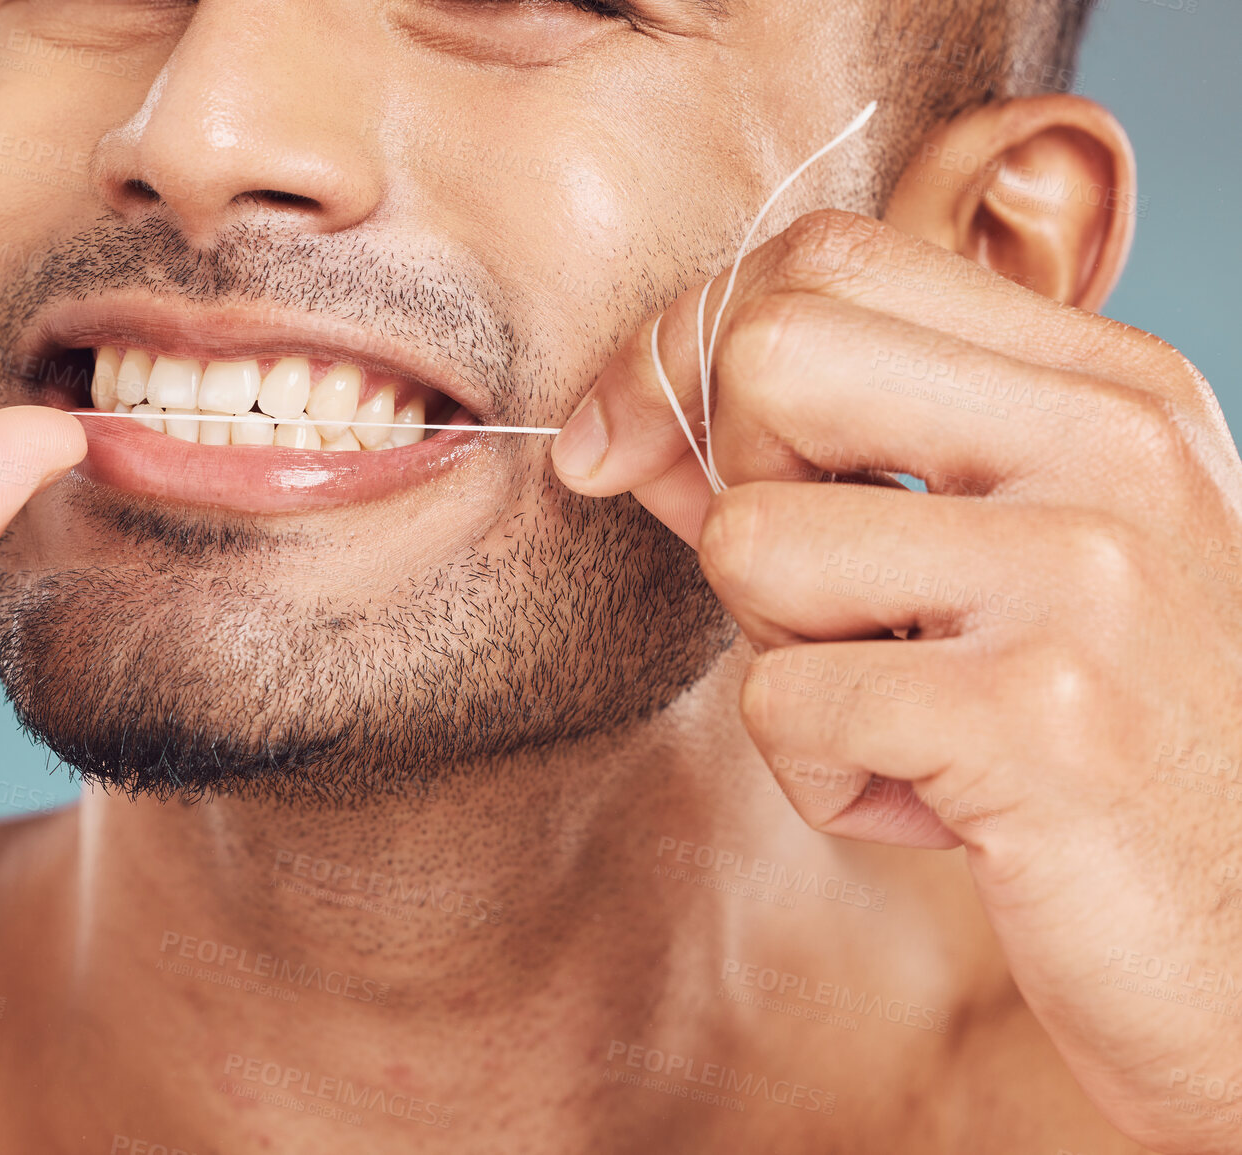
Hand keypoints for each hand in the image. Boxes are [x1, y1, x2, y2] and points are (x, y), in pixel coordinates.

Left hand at [554, 211, 1241, 1153]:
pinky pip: (783, 705)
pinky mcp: (1038, 715)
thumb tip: (619, 423)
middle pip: (769, 355)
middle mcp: (1110, 445)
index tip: (623, 440)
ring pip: (748, 541)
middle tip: (821, 606)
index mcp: (1108, 385)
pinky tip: (945, 811)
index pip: (831, 259)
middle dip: (729, 488)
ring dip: (786, 660)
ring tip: (909, 721)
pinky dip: (825, 781)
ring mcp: (1083, 572)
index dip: (686, 341)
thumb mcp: (1001, 564)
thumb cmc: (1112, 742)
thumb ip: (821, 470)